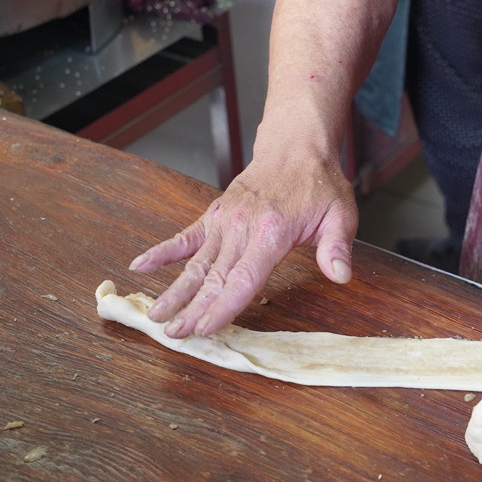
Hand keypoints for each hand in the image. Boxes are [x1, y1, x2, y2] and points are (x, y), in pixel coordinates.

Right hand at [129, 153, 356, 337]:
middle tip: (174, 335)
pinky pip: (185, 236)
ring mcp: (224, 220)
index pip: (243, 278)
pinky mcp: (215, 214)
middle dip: (192, 309)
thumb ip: (337, 247)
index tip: (205, 328)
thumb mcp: (341, 214)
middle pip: (213, 276)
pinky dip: (162, 252)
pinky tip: (140, 267)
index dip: (223, 306)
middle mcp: (241, 226)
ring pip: (196, 262)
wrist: (296, 146)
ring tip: (156, 316)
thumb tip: (341, 275)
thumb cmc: (320, 183)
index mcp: (271, 231)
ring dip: (175, 290)